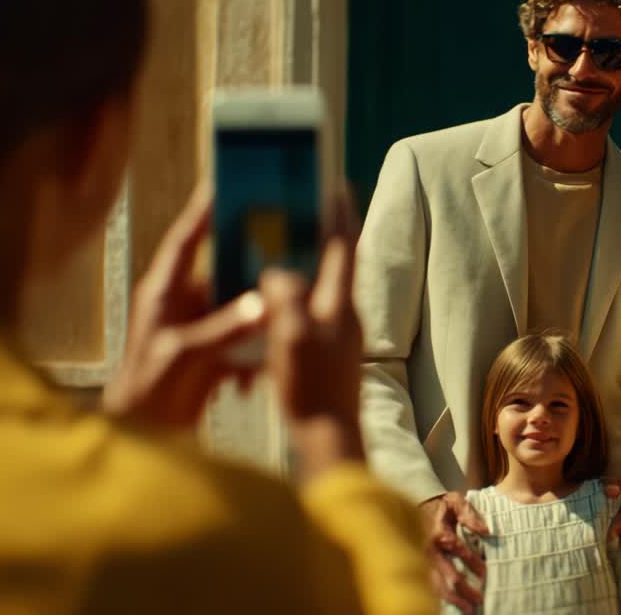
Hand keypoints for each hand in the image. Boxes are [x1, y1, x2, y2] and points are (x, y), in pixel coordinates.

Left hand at [103, 183, 264, 426]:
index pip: (184, 240)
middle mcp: (179, 305)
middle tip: (280, 236)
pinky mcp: (209, 355)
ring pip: (236, 306)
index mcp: (162, 294)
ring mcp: (195, 329)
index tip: (223, 181)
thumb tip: (262, 304)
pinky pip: (241, 339)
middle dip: (249, 260)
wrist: (139, 439)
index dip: (203, 211)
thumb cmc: (146, 392)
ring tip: (288, 300)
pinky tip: (267, 365)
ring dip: (259, 311)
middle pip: (220, 270)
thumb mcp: (183, 355)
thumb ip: (222, 329)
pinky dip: (255, 349)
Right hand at [258, 191, 365, 474]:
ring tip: (283, 249)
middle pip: (336, 262)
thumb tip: (276, 271)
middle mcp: (346, 314)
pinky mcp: (329, 354)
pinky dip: (297, 297)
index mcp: (339, 303)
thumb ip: (285, 295)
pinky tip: (275, 304)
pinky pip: (312, 312)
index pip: (343, 245)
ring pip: (323, 287)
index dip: (337, 212)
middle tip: (304, 208)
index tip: (334, 183)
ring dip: (306, 265)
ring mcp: (340, 335)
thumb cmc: (310, 388)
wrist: (329, 438)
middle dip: (321, 233)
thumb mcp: (290, 337)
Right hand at [421, 492, 488, 611]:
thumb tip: (486, 531)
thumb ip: (470, 515)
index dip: (475, 564)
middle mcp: (430, 549)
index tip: (486, 574)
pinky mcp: (419, 564)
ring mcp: (423, 559)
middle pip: (449, 575)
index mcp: (441, 533)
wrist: (416, 503)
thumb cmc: (440, 505)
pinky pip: (428, 584)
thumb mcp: (455, 501)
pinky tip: (451, 603)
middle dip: (465, 590)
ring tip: (467, 609)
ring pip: (436, 585)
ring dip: (453, 599)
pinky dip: (439, 596)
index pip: (461, 552)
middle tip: (479, 600)